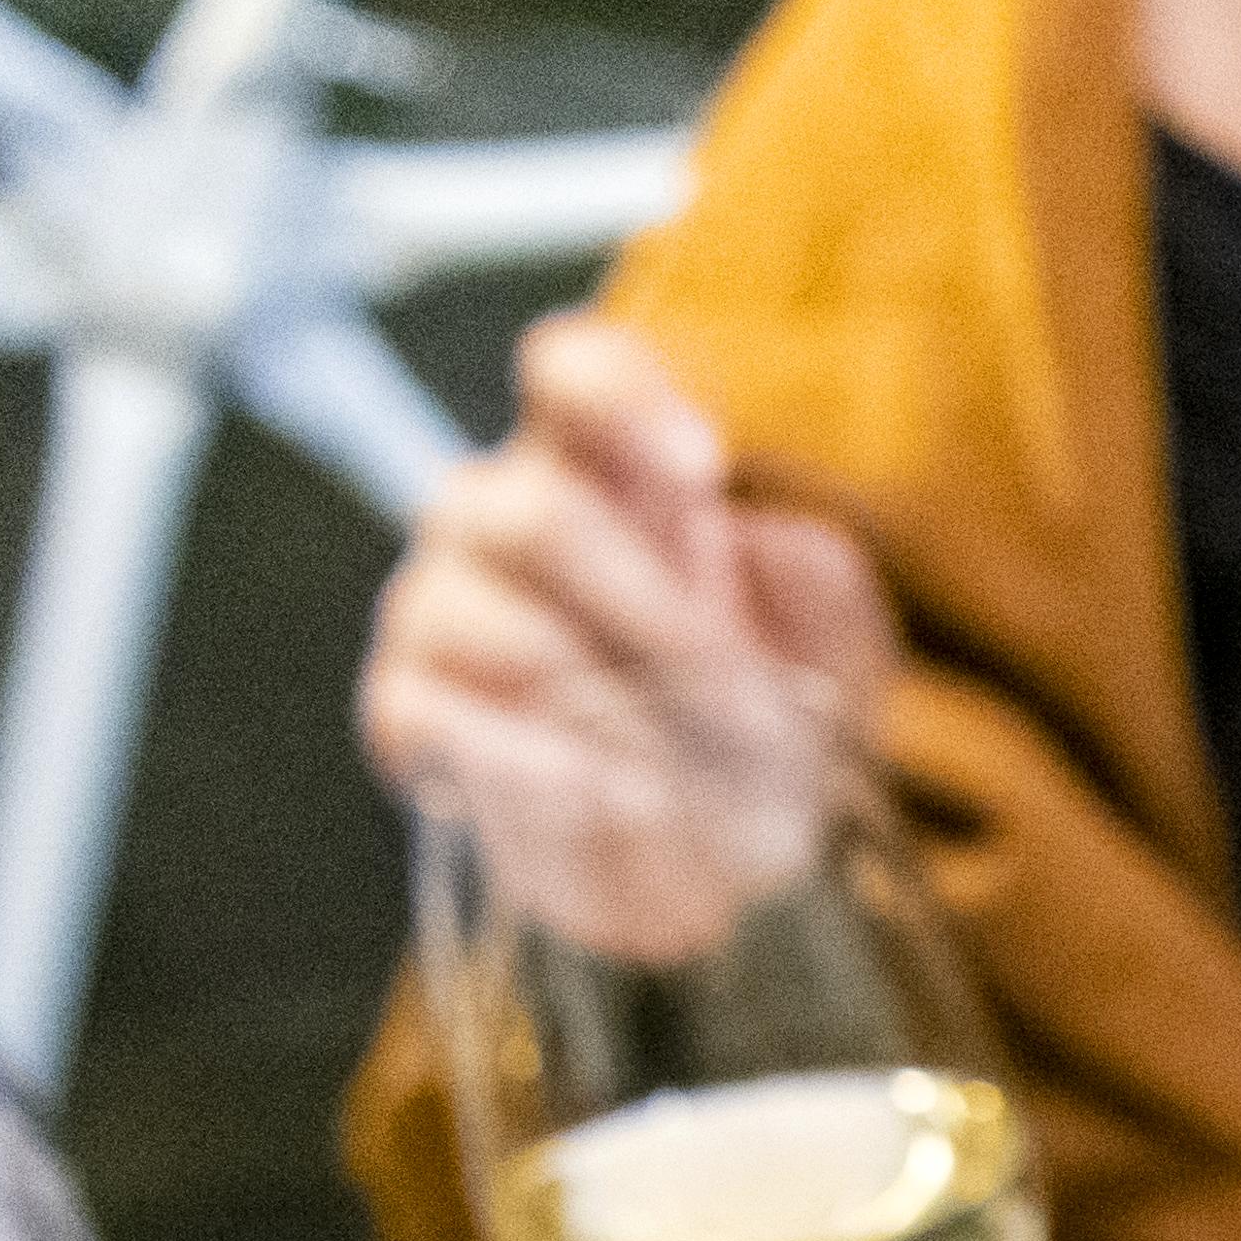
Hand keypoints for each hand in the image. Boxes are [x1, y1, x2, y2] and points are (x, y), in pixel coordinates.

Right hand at [355, 311, 893, 969]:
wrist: (722, 869)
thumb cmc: (767, 723)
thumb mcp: (834, 656)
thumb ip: (822, 586)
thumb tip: (770, 537)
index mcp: (605, 467)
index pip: (574, 372)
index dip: (624, 396)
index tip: (706, 467)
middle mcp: (501, 515)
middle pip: (534, 514)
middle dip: (654, 616)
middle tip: (744, 704)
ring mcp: (439, 608)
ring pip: (483, 619)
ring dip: (606, 702)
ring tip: (689, 764)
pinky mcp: (406, 710)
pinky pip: (438, 718)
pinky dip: (538, 765)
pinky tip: (619, 797)